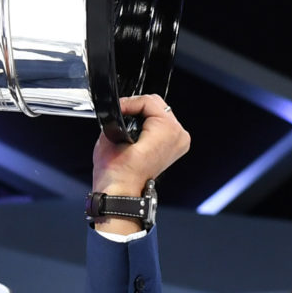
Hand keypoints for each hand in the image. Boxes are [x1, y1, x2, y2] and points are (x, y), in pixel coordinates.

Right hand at [92, 96, 190, 232]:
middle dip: (137, 107)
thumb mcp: (112, 131)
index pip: (148, 101)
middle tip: (121, 112)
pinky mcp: (174, 148)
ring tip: (127, 121)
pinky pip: (162, 127)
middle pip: (157, 105)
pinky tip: (136, 131)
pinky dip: (149, 125)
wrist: (120, 191)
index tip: (117, 108)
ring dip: (143, 115)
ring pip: (160, 115)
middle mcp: (178, 135)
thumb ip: (121, 115)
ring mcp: (179, 142)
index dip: (128, 103)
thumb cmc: (117, 170)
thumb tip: (122, 110)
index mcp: (167, 129)